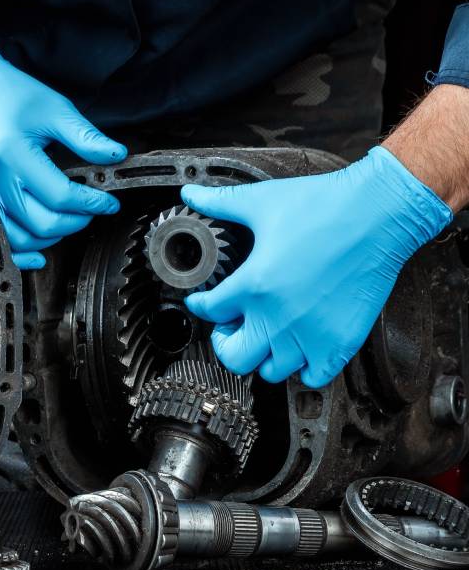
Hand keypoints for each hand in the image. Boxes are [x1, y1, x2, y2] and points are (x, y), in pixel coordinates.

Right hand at [0, 37, 125, 268]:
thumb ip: (85, 136)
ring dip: (52, 236)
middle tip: (90, 209)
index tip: (107, 202)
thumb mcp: (53, 108)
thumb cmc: (6, 93)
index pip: (60, 195)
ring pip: (21, 237)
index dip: (91, 203)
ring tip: (68, 219)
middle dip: (76, 221)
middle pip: (42, 223)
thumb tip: (115, 155)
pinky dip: (20, 253)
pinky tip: (40, 252)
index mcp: (14, 153)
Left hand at [181, 146, 451, 387]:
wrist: (378, 212)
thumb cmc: (323, 205)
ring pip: (271, 371)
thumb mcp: (260, 201)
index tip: (203, 302)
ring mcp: (311, 334)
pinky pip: (313, 376)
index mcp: (253, 285)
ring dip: (263, 356)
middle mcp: (278, 317)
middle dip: (225, 342)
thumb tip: (190, 192)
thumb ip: (219, 202)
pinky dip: (304, 369)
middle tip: (232, 326)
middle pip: (234, 356)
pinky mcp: (342, 341)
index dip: (200, 305)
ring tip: (266, 335)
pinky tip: (300, 348)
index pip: (210, 311)